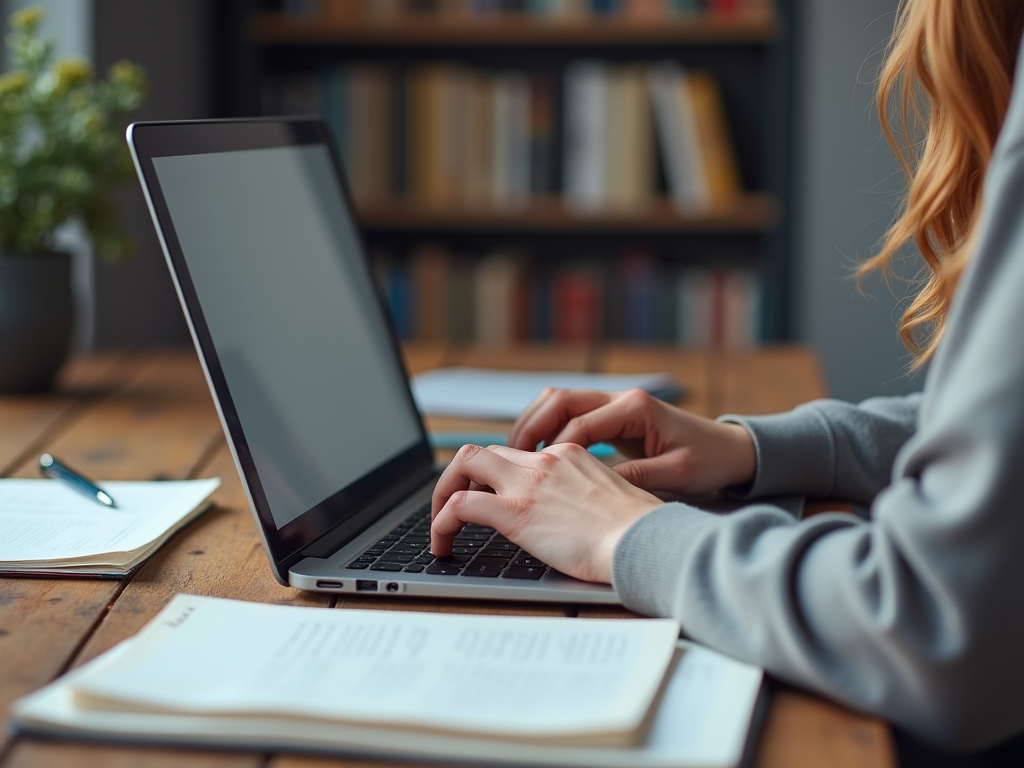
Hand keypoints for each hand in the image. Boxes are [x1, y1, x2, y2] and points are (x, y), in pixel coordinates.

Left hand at [430, 442, 662, 582]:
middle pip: (483, 451)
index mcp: (569, 456)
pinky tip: (443, 544)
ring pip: (463, 465)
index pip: (517, 455)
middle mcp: (545, 462)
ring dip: (443, 494)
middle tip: (452, 506)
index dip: (494, 475)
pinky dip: (441, 523)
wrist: (646, 541)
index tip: (487, 496)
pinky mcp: (515, 511)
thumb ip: (587, 499)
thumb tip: (578, 521)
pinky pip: (459, 507)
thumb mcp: (613, 501)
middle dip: (459, 477)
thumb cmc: (641, 533)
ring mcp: (528, 484)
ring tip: (439, 525)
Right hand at [507, 388, 755, 496]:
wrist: (731, 450)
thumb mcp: (675, 476)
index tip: (538, 473)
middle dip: (530, 427)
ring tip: (516, 455)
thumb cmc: (708, 461)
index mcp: (635, 408)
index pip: (579, 421)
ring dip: (534, 425)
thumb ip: (634, 478)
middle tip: (509, 457)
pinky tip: (539, 456)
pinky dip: (548, 430)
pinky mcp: (613, 417)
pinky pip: (570, 415)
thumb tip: (592, 487)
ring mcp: (615, 404)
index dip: (554, 447)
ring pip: (558, 402)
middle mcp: (621, 398)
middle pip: (559, 400)